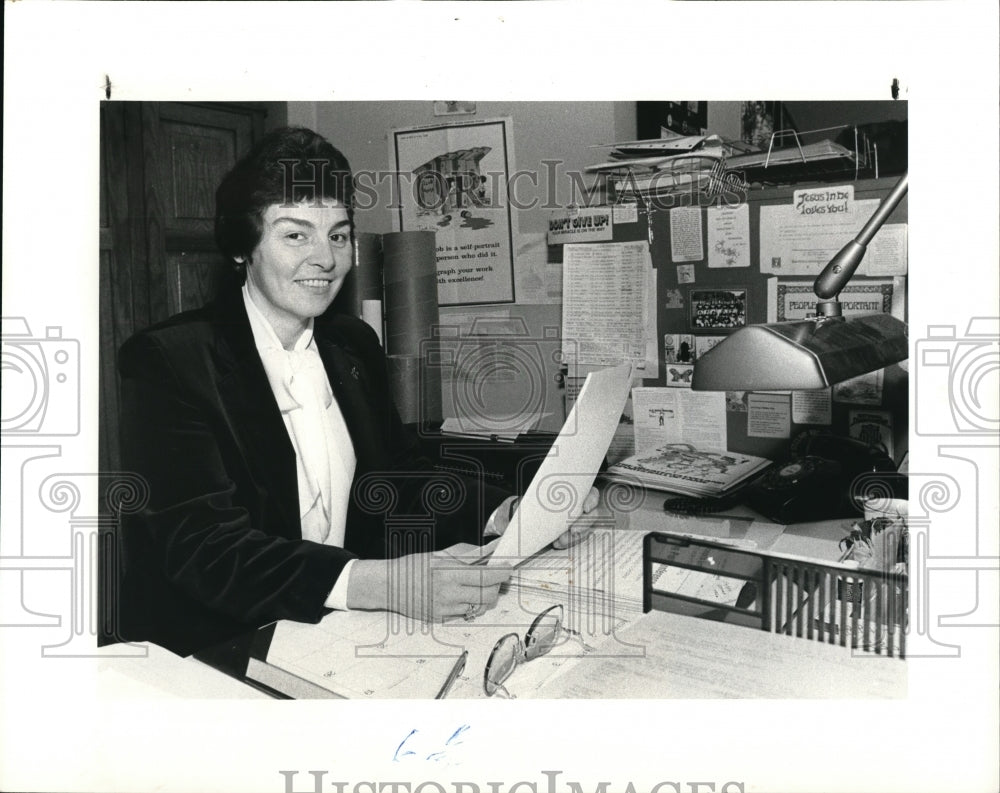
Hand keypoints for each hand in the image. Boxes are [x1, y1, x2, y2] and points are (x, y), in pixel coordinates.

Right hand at [346, 554, 511, 621]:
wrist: (389, 586)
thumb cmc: (413, 566)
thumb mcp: (440, 554)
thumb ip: (468, 553)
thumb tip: (491, 548)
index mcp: (448, 574)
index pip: (486, 577)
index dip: (502, 573)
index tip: (508, 568)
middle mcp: (448, 594)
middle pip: (488, 595)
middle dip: (497, 586)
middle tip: (496, 577)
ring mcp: (445, 609)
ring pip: (480, 608)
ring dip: (486, 597)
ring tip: (480, 586)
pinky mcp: (441, 619)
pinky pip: (467, 615)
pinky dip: (472, 605)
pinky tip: (465, 596)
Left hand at [491, 487, 600, 549]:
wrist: (532, 515)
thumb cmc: (539, 501)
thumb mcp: (541, 495)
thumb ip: (544, 495)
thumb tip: (534, 497)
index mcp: (579, 493)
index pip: (592, 494)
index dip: (592, 501)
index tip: (585, 508)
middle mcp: (583, 507)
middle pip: (592, 516)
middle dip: (583, 524)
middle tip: (574, 531)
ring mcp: (581, 521)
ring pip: (585, 530)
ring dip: (574, 537)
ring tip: (561, 541)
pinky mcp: (575, 533)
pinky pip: (575, 540)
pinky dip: (567, 542)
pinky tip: (557, 543)